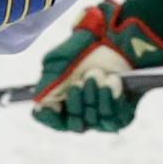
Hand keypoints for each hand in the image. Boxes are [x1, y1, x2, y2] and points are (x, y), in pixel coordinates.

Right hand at [32, 0, 162, 131]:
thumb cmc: (84, 49)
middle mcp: (84, 112)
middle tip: (78, 84)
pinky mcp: (123, 114)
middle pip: (75, 125)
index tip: (46, 108)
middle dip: (76, 103)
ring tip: (96, 74)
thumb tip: (39, 104)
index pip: (53, 122)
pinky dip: (111, 100)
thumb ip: (46, 85)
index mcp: (64, 102)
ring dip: (94, 98)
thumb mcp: (57, 63)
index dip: (49, 118)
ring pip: (95, 122)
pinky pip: (115, 119)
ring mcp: (103, 114)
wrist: (115, 37)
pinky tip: (111, 81)